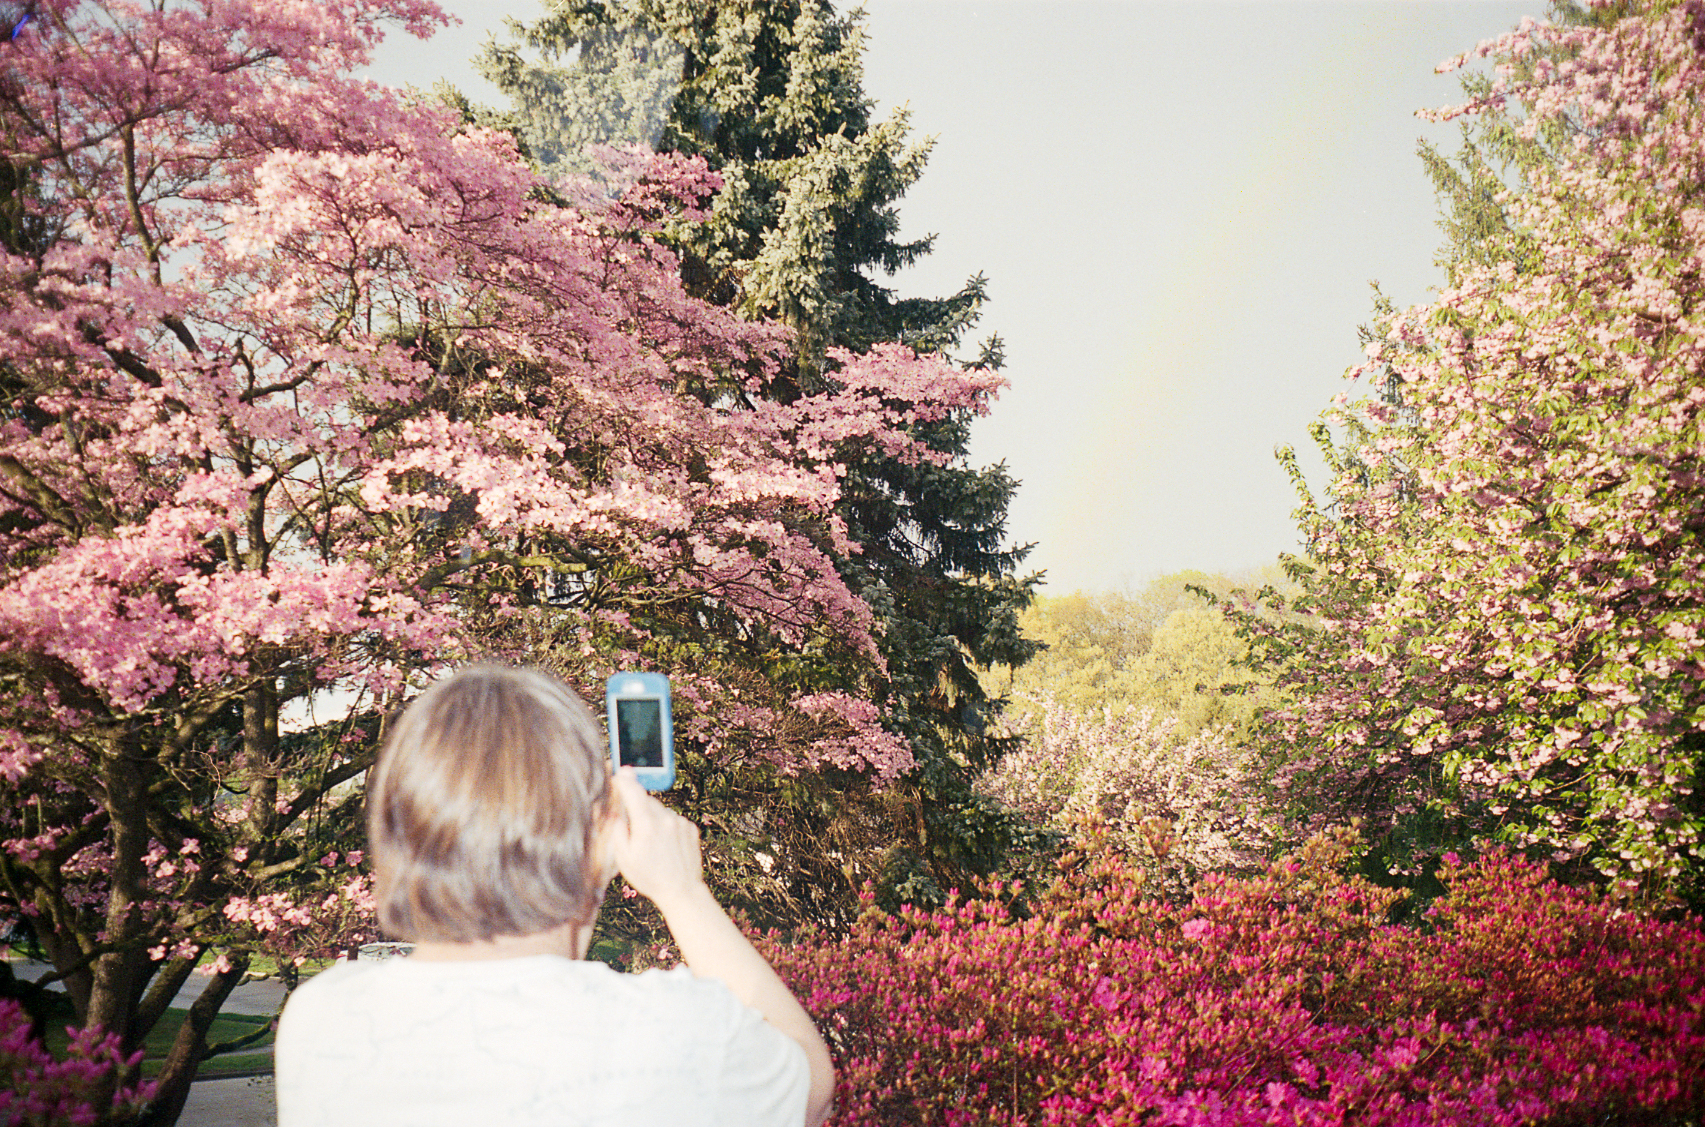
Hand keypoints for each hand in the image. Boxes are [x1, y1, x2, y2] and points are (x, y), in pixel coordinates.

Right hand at [608, 767, 706, 911]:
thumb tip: (617, 812)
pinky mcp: (691, 827)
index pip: (633, 792)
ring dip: (654, 820)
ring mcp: (680, 822)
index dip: (625, 780)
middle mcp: (665, 819)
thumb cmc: (649, 877)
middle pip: (647, 801)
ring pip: (661, 811)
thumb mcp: (624, 858)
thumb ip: (618, 831)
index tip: (620, 772)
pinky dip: (667, 826)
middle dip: (639, 809)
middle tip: (635, 830)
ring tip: (654, 845)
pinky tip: (667, 846)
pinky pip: (673, 820)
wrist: (682, 890)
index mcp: (646, 825)